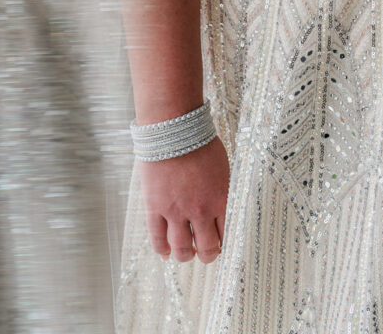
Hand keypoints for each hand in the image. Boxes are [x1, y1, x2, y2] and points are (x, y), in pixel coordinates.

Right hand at [140, 135, 228, 263]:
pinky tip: (165, 253)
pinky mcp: (155, 208)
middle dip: (208, 254)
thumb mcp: (221, 166)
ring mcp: (176, 211)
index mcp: (220, 199)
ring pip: (182, 249)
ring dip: (186, 255)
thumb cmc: (199, 141)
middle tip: (205, 252)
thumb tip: (222, 205)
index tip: (221, 244)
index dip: (224, 244)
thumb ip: (221, 189)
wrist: (172, 127)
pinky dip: (162, 250)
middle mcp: (200, 210)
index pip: (227, 235)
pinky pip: (157, 238)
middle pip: (207, 248)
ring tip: (186, 252)